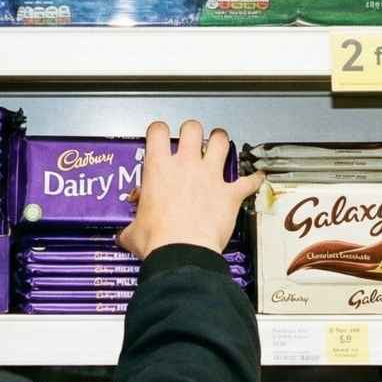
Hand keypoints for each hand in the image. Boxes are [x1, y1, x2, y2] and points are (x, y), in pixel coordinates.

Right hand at [117, 120, 264, 257]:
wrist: (182, 253)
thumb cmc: (158, 241)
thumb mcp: (134, 231)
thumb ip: (130, 228)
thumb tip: (124, 236)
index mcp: (158, 169)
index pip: (157, 131)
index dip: (159, 130)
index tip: (160, 136)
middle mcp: (185, 166)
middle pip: (192, 129)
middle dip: (193, 131)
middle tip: (192, 138)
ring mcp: (210, 177)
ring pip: (221, 142)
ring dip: (221, 141)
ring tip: (220, 143)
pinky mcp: (229, 194)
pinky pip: (248, 181)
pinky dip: (253, 179)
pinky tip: (257, 177)